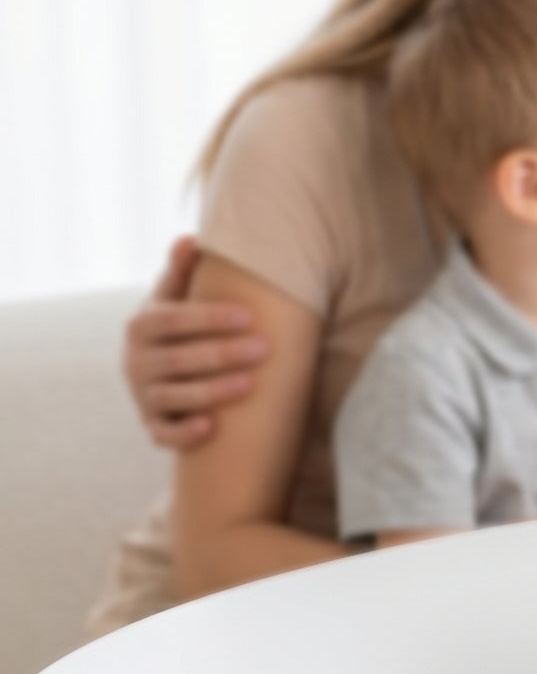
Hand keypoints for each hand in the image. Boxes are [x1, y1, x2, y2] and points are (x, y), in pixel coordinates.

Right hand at [123, 236, 267, 449]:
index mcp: (141, 326)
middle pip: (177, 360)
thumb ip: (181, 270)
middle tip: (264, 348)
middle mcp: (136, 362)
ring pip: (173, 397)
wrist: (159, 371)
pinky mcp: (152, 425)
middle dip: (221, 354)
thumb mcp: (174, 297)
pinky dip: (183, 434)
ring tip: (251, 384)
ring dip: (211, 391)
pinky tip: (211, 427)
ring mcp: (143, 396)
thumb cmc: (178, 326)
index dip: (207, 318)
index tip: (247, 315)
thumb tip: (190, 238)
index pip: (171, 321)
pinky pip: (163, 434)